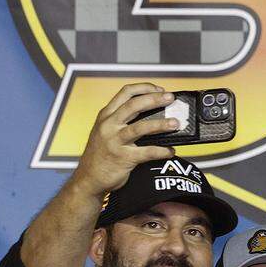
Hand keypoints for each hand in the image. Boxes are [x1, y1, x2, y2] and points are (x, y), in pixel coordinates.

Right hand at [70, 83, 177, 197]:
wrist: (89, 178)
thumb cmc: (102, 153)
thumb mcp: (106, 131)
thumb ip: (123, 121)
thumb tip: (154, 113)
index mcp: (106, 115)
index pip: (125, 93)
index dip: (145, 88)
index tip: (160, 90)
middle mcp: (108, 125)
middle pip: (134, 105)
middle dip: (155, 99)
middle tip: (171, 98)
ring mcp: (114, 141)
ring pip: (140, 127)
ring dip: (161, 124)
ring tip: (176, 123)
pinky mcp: (122, 158)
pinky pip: (147, 152)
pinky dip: (162, 151)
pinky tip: (171, 151)